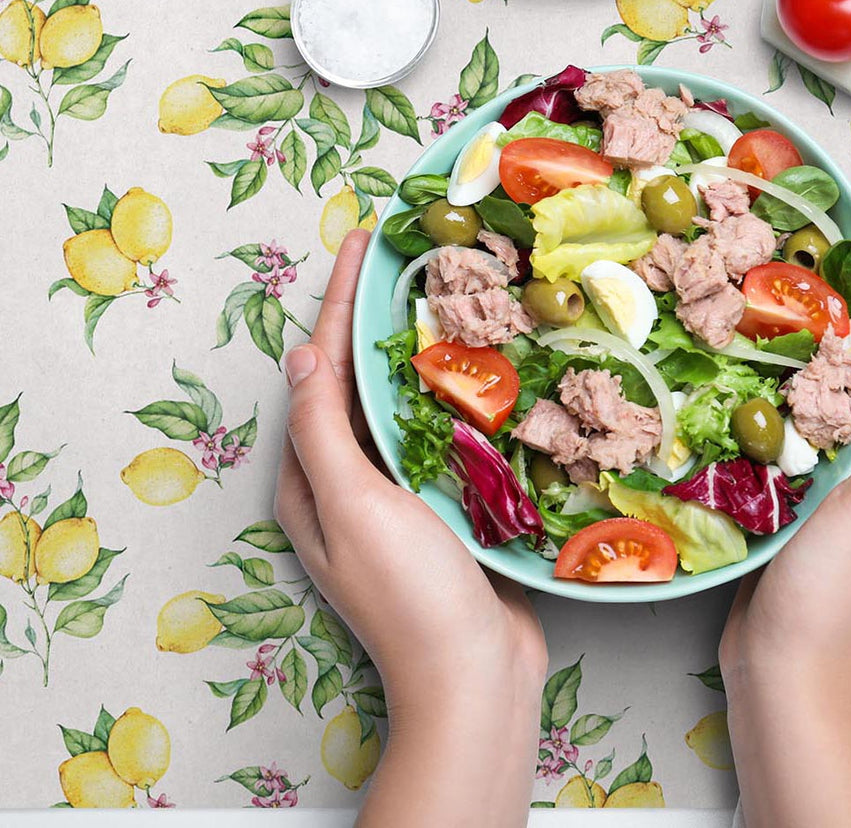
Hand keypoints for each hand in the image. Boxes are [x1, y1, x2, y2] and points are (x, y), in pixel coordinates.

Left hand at [276, 230, 546, 826]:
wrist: (477, 676)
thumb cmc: (410, 592)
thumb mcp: (353, 505)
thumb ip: (322, 431)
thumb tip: (303, 353)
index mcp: (312, 478)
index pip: (320, 371)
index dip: (338, 303)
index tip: (361, 241)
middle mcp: (348, 481)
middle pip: (359, 382)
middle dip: (376, 320)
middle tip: (406, 259)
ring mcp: (399, 494)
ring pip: (404, 404)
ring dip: (419, 352)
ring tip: (445, 296)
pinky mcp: (445, 504)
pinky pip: (444, 434)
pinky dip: (456, 395)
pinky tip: (481, 367)